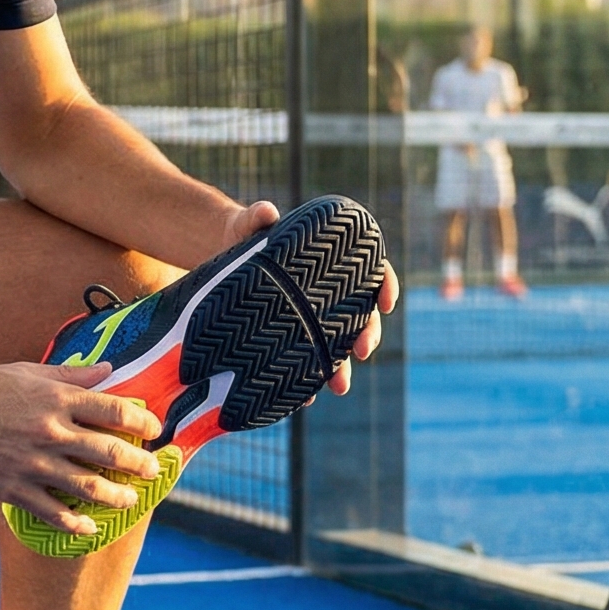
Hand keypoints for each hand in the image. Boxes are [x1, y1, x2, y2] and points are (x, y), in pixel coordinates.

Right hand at [0, 362, 164, 535]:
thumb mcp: (25, 372)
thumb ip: (70, 375)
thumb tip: (107, 370)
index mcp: (56, 399)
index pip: (114, 411)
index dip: (142, 422)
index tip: (154, 429)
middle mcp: (50, 432)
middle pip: (110, 452)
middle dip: (138, 464)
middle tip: (152, 471)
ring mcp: (33, 464)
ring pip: (89, 487)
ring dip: (117, 497)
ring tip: (130, 500)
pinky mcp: (14, 490)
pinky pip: (54, 513)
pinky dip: (76, 524)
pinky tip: (90, 528)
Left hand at [219, 201, 398, 398]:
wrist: (222, 255)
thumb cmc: (245, 233)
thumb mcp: (250, 223)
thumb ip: (259, 217)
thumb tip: (267, 213)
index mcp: (332, 260)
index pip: (372, 269)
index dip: (385, 284)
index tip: (387, 302)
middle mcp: (329, 292)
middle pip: (360, 313)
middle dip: (367, 334)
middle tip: (362, 350)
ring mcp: (311, 316)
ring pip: (337, 344)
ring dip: (341, 367)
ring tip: (338, 386)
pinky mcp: (289, 335)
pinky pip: (306, 361)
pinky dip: (307, 380)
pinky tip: (305, 396)